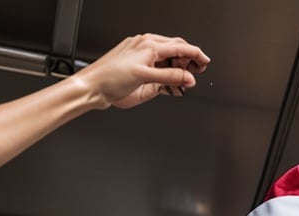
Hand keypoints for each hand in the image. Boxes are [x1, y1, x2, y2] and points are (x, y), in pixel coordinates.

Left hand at [76, 33, 210, 108]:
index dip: (195, 54)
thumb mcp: (145, 77)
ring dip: (179, 69)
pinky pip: (159, 69)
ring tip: (185, 81)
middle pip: (175, 51)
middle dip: (189, 60)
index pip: (180, 47)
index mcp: (149, 45)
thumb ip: (169, 77)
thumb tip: (188, 77)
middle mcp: (147, 48)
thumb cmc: (110, 78)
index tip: (205, 62)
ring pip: (168, 60)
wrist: (93, 87)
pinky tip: (171, 85)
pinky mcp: (139, 69)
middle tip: (198, 71)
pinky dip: (168, 76)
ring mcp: (142, 58)